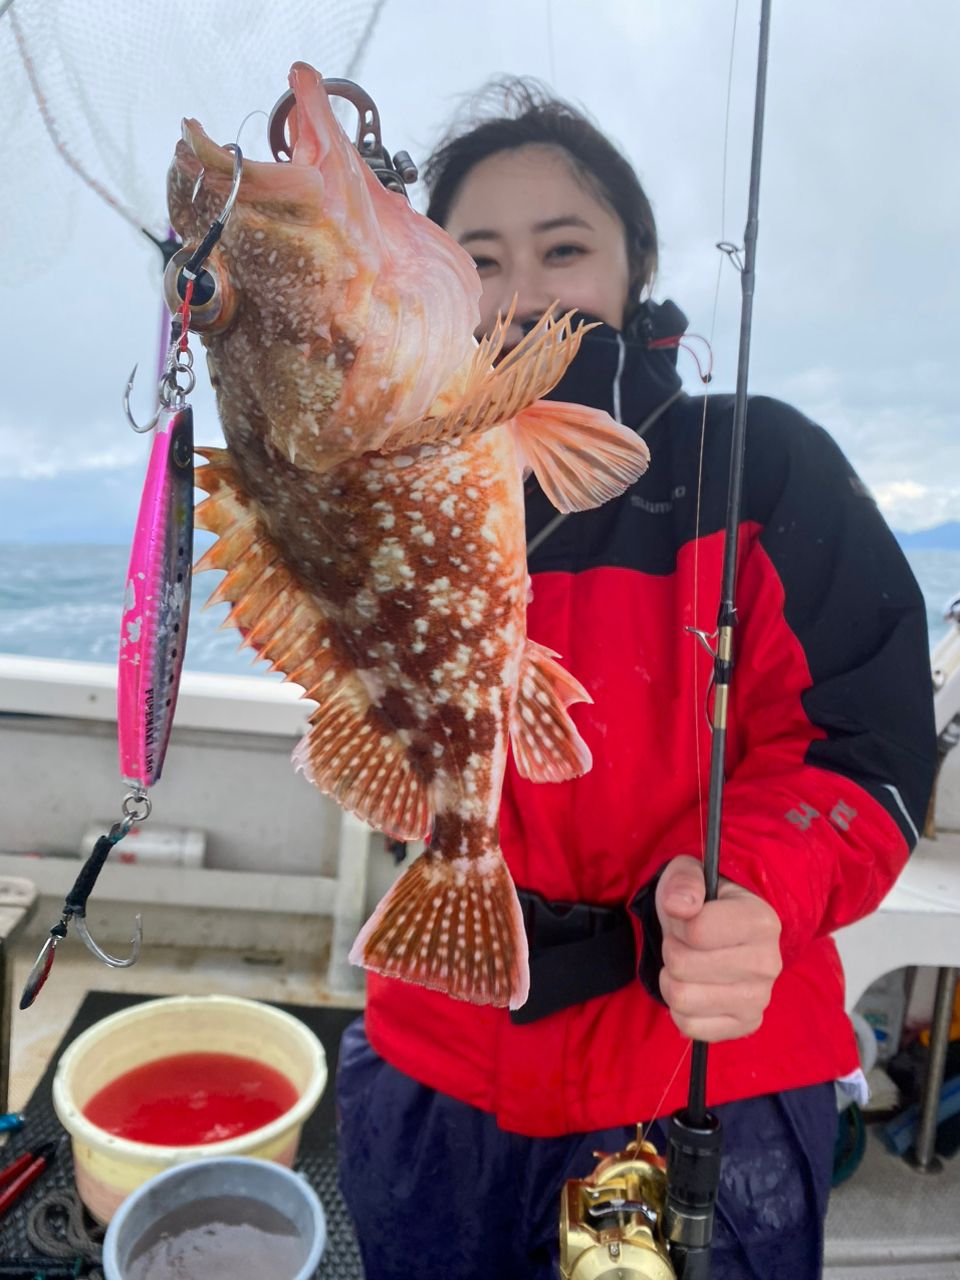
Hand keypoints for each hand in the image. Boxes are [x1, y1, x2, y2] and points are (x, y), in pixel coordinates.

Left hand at [654, 855, 782, 1041]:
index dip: (678, 922)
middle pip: (682, 965)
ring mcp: (759, 999)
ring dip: (671, 979)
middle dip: (671, 950)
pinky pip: (688, 1026)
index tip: (686, 918)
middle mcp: (768, 963)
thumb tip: (678, 906)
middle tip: (684, 943)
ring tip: (688, 965)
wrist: (715, 933)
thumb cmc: (702, 902)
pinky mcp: (746, 1025)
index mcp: (761, 921)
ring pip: (681, 997)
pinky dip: (680, 1009)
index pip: (696, 930)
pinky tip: (695, 990)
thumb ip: (683, 883)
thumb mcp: (688, 876)